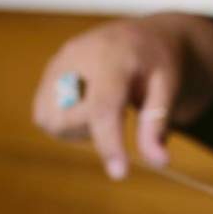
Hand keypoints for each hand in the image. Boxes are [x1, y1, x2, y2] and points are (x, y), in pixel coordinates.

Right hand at [32, 14, 212, 178]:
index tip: (119, 174)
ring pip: (49, 120)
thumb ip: (158, 124)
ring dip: (76, 130)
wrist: (141, 39)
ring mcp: (58, 63)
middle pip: (67, 119)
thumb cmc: (157, 65)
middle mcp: (77, 56)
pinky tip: (88, 108)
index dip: (108, 143)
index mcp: (113, 58)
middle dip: (93, 133)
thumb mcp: (169, 89)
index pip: (103, 107)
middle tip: (121, 117)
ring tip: (105, 110)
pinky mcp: (49, 72)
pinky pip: (43, 115)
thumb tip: (158, 162)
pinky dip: (65, 122)